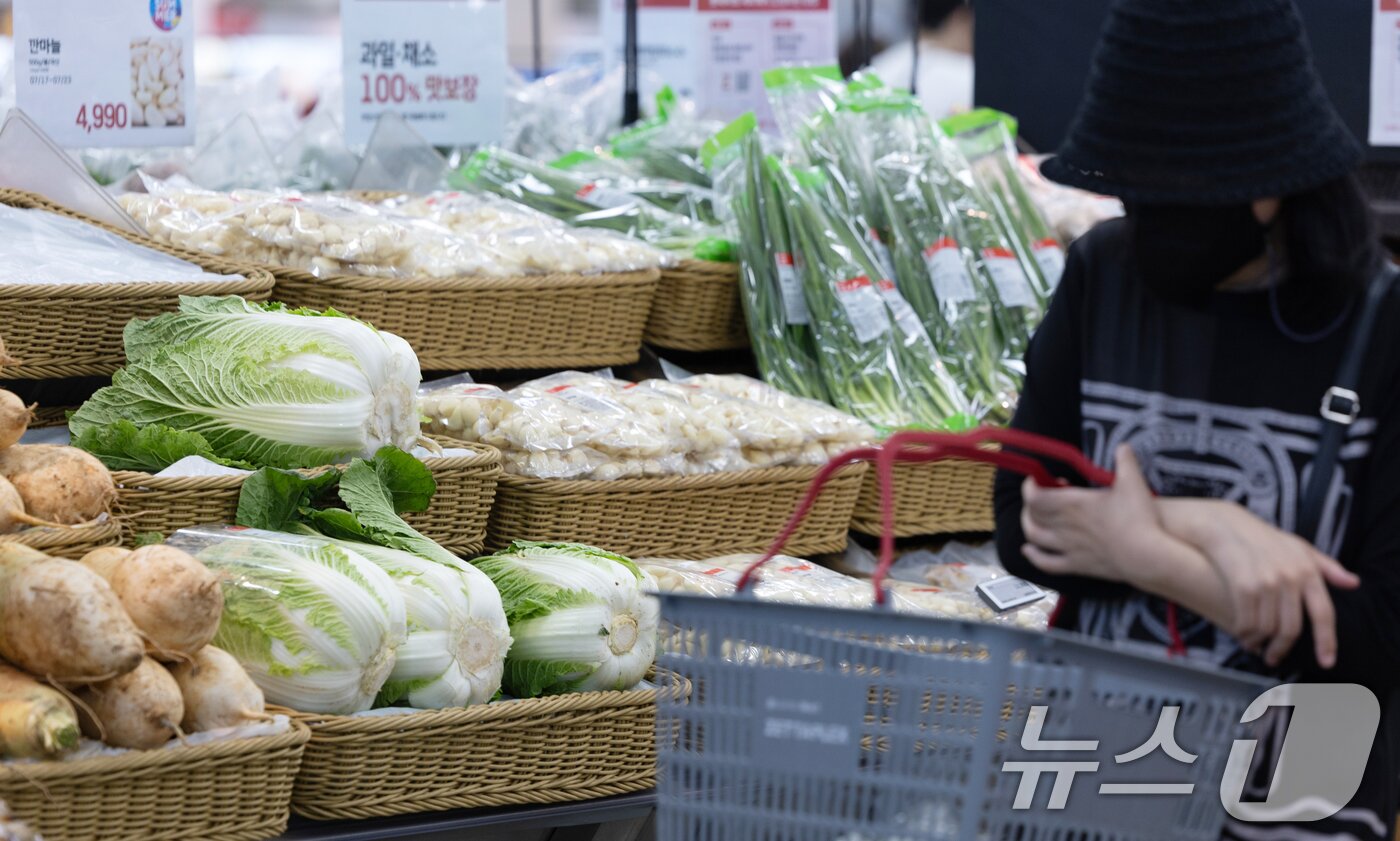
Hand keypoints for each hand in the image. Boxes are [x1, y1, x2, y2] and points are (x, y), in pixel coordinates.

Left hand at [1019, 444, 1161, 582]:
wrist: (1147, 556)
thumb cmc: (1140, 519)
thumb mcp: (1133, 483)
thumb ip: (1126, 461)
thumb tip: (1123, 446)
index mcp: (1073, 503)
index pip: (1035, 495)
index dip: (1030, 486)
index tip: (1035, 480)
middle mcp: (1065, 525)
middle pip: (1032, 514)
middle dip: (1030, 503)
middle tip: (1038, 496)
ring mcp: (1068, 547)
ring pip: (1034, 536)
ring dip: (1028, 525)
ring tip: (1032, 519)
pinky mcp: (1076, 565)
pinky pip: (1047, 563)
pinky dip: (1034, 556)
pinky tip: (1029, 551)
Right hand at [1158, 498, 1358, 668]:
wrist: (1226, 526)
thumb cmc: (1264, 539)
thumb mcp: (1300, 547)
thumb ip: (1327, 567)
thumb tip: (1353, 583)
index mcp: (1308, 571)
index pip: (1323, 614)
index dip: (1327, 641)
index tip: (1326, 662)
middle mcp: (1290, 578)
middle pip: (1291, 628)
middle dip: (1282, 649)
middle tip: (1274, 658)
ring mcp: (1266, 582)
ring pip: (1268, 628)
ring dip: (1260, 643)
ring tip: (1255, 646)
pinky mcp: (1243, 586)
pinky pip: (1247, 622)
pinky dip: (1244, 634)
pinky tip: (1242, 635)